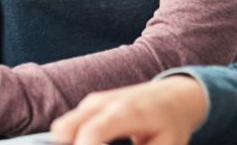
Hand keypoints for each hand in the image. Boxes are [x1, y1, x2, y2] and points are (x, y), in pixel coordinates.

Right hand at [49, 76, 207, 144]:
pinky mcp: (89, 105)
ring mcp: (93, 101)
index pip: (90, 133)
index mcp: (125, 113)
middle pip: (64, 128)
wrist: (174, 96)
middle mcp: (104, 103)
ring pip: (63, 129)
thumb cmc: (170, 125)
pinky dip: (74, 141)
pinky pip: (69, 127)